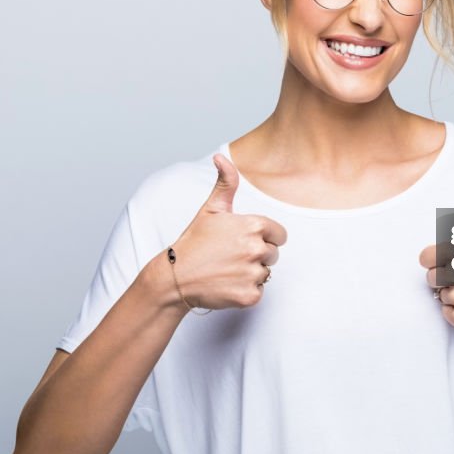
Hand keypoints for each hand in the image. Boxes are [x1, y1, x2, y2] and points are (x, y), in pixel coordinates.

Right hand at [146, 154, 286, 311]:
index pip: (279, 235)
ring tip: (227, 269)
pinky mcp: (249, 296)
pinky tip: (227, 284)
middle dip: (256, 255)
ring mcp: (253, 273)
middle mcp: (256, 249)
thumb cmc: (194, 242)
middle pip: (273, 254)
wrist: (174, 277)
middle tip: (230, 256)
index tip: (243, 241)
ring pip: (266, 273)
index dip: (263, 237)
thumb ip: (225, 182)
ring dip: (250, 273)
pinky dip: (245, 291)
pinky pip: (259, 292)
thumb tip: (220, 157)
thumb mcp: (211, 209)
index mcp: (253, 226)